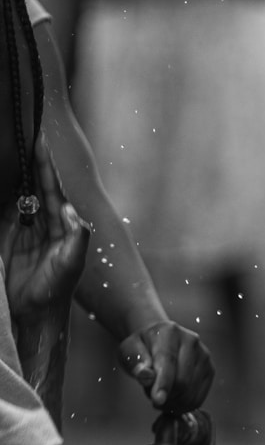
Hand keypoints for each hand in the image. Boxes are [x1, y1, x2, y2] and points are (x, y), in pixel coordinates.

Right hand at [0, 138, 89, 323]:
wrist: (34, 315)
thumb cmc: (57, 290)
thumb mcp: (71, 264)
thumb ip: (76, 238)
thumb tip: (72, 209)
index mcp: (60, 222)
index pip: (51, 186)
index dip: (45, 163)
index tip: (38, 138)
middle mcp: (40, 220)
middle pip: (30, 183)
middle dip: (25, 159)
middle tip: (17, 129)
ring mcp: (20, 227)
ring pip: (13, 192)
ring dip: (8, 172)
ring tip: (3, 146)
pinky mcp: (3, 237)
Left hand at [117, 321, 214, 410]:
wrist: (158, 339)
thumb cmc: (142, 347)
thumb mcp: (129, 351)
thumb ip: (135, 363)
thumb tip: (146, 376)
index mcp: (169, 332)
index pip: (169, 361)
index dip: (163, 383)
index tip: (158, 400)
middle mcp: (191, 341)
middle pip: (183, 381)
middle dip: (165, 396)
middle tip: (151, 396)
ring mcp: (204, 356)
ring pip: (191, 392)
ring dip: (173, 403)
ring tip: (161, 395)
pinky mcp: (210, 369)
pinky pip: (198, 398)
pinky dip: (183, 406)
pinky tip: (173, 400)